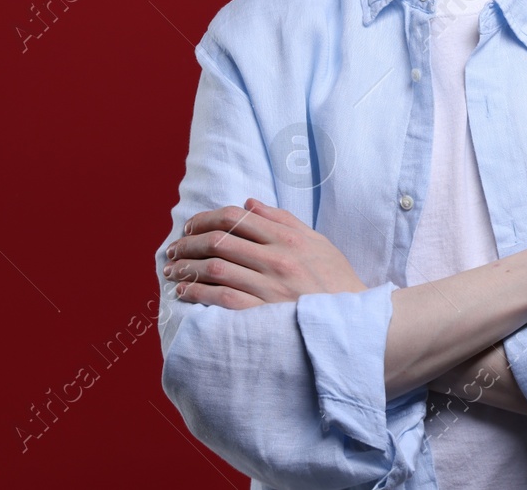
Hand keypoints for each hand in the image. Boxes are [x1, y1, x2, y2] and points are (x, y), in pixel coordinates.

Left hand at [166, 199, 367, 309]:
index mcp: (288, 237)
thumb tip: (248, 203)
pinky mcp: (263, 314)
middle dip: (189, 241)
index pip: (235, 218)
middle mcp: (277, 258)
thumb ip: (282, 220)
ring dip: (187, 267)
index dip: (205, 218)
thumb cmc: (336, 281)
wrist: (354, 322)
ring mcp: (269, 287)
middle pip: (219, 240)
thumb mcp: (317, 242)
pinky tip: (184, 292)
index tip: (190, 226)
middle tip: (174, 248)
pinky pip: (221, 299)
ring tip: (173, 270)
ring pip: (215, 268)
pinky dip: (197, 293)